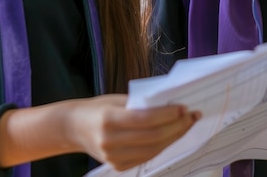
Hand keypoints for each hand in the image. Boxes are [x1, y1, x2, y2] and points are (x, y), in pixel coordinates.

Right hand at [68, 94, 200, 170]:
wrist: (75, 127)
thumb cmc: (99, 108)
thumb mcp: (116, 100)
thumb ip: (140, 104)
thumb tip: (170, 104)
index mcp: (108, 119)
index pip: (145, 119)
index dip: (167, 114)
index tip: (184, 107)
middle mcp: (110, 141)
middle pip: (152, 137)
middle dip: (176, 126)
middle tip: (192, 115)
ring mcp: (113, 157)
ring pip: (153, 149)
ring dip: (174, 136)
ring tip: (187, 124)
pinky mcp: (118, 166)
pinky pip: (147, 157)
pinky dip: (163, 146)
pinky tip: (172, 134)